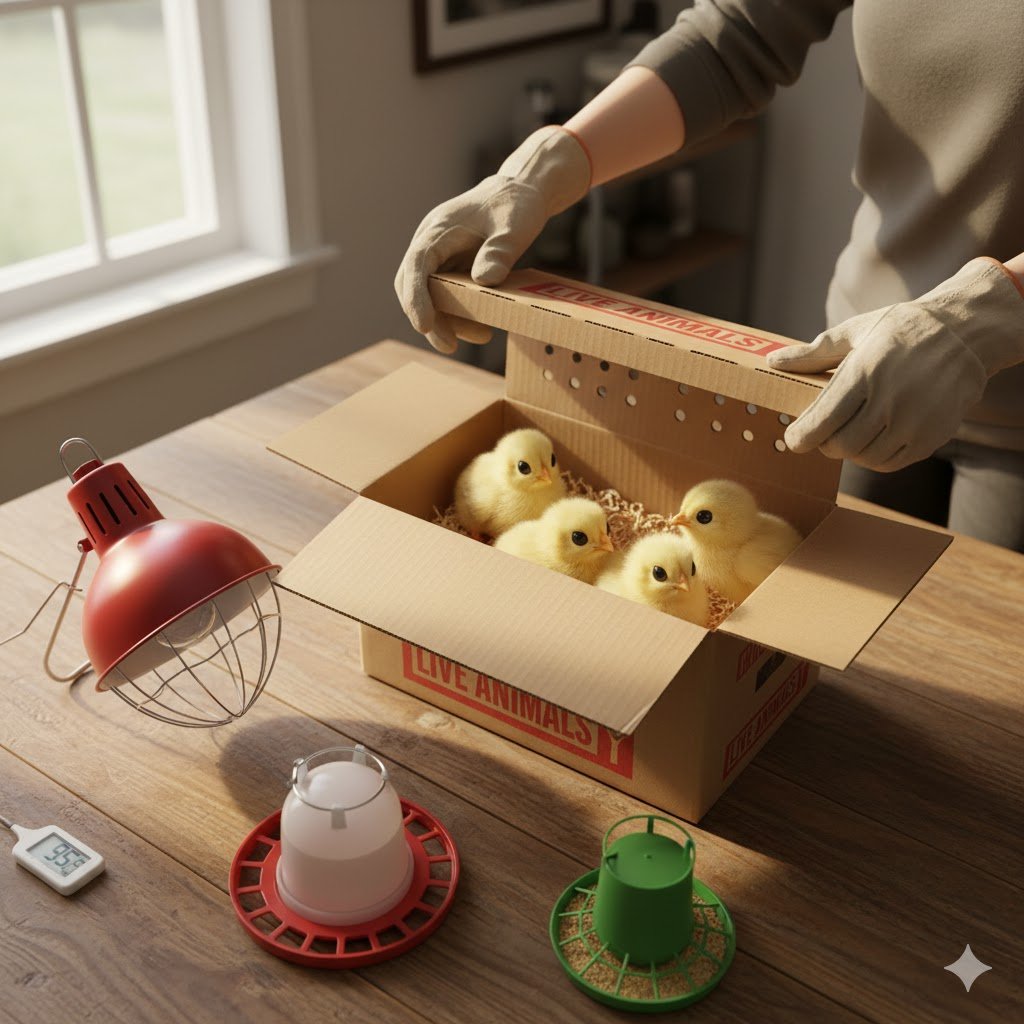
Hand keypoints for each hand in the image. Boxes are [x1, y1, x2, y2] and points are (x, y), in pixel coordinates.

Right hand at [394, 126, 589, 353]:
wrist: (519, 192)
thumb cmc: (516, 206)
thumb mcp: (515, 226)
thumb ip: (501, 250)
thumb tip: (483, 281)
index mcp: (439, 228)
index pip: (417, 264)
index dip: (416, 297)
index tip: (424, 325)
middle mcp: (431, 243)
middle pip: (412, 285)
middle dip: (428, 318)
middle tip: (449, 345)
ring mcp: (438, 256)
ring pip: (427, 295)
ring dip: (446, 321)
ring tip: (481, 337)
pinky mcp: (450, 268)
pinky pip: (445, 296)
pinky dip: (458, 315)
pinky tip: (482, 328)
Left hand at [766, 258, 1023, 470]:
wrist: (966, 334)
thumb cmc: (902, 329)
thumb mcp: (856, 331)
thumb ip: (814, 353)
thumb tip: (773, 361)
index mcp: (865, 371)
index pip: (822, 419)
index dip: (801, 437)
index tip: (793, 439)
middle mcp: (891, 399)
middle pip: (840, 445)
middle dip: (823, 443)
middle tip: (822, 434)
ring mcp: (914, 421)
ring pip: (864, 458)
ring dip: (849, 451)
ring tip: (849, 433)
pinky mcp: (931, 437)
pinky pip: (890, 463)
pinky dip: (873, 457)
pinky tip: (872, 438)